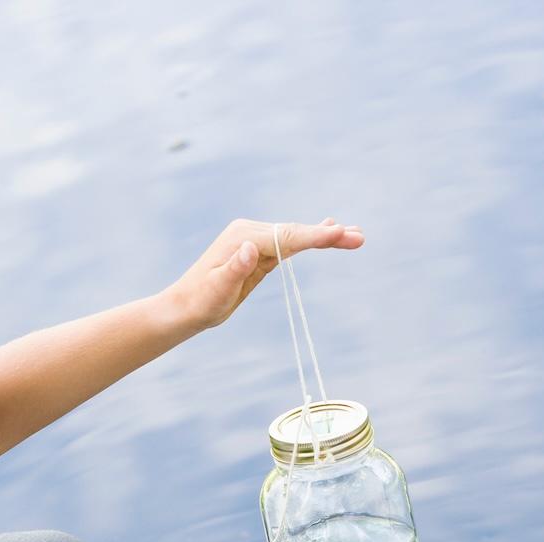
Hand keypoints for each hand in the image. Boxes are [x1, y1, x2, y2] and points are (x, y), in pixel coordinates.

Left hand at [162, 217, 364, 332]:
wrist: (184, 307)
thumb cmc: (200, 302)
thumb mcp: (216, 290)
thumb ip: (233, 269)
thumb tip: (249, 248)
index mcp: (243, 238)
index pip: (286, 237)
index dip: (315, 236)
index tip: (339, 232)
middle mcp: (250, 232)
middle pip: (296, 233)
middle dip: (328, 235)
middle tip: (359, 237)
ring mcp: (254, 239)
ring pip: (295, 236)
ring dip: (325, 236)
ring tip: (355, 235)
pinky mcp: (257, 250)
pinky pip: (288, 243)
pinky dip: (309, 238)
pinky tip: (327, 231)